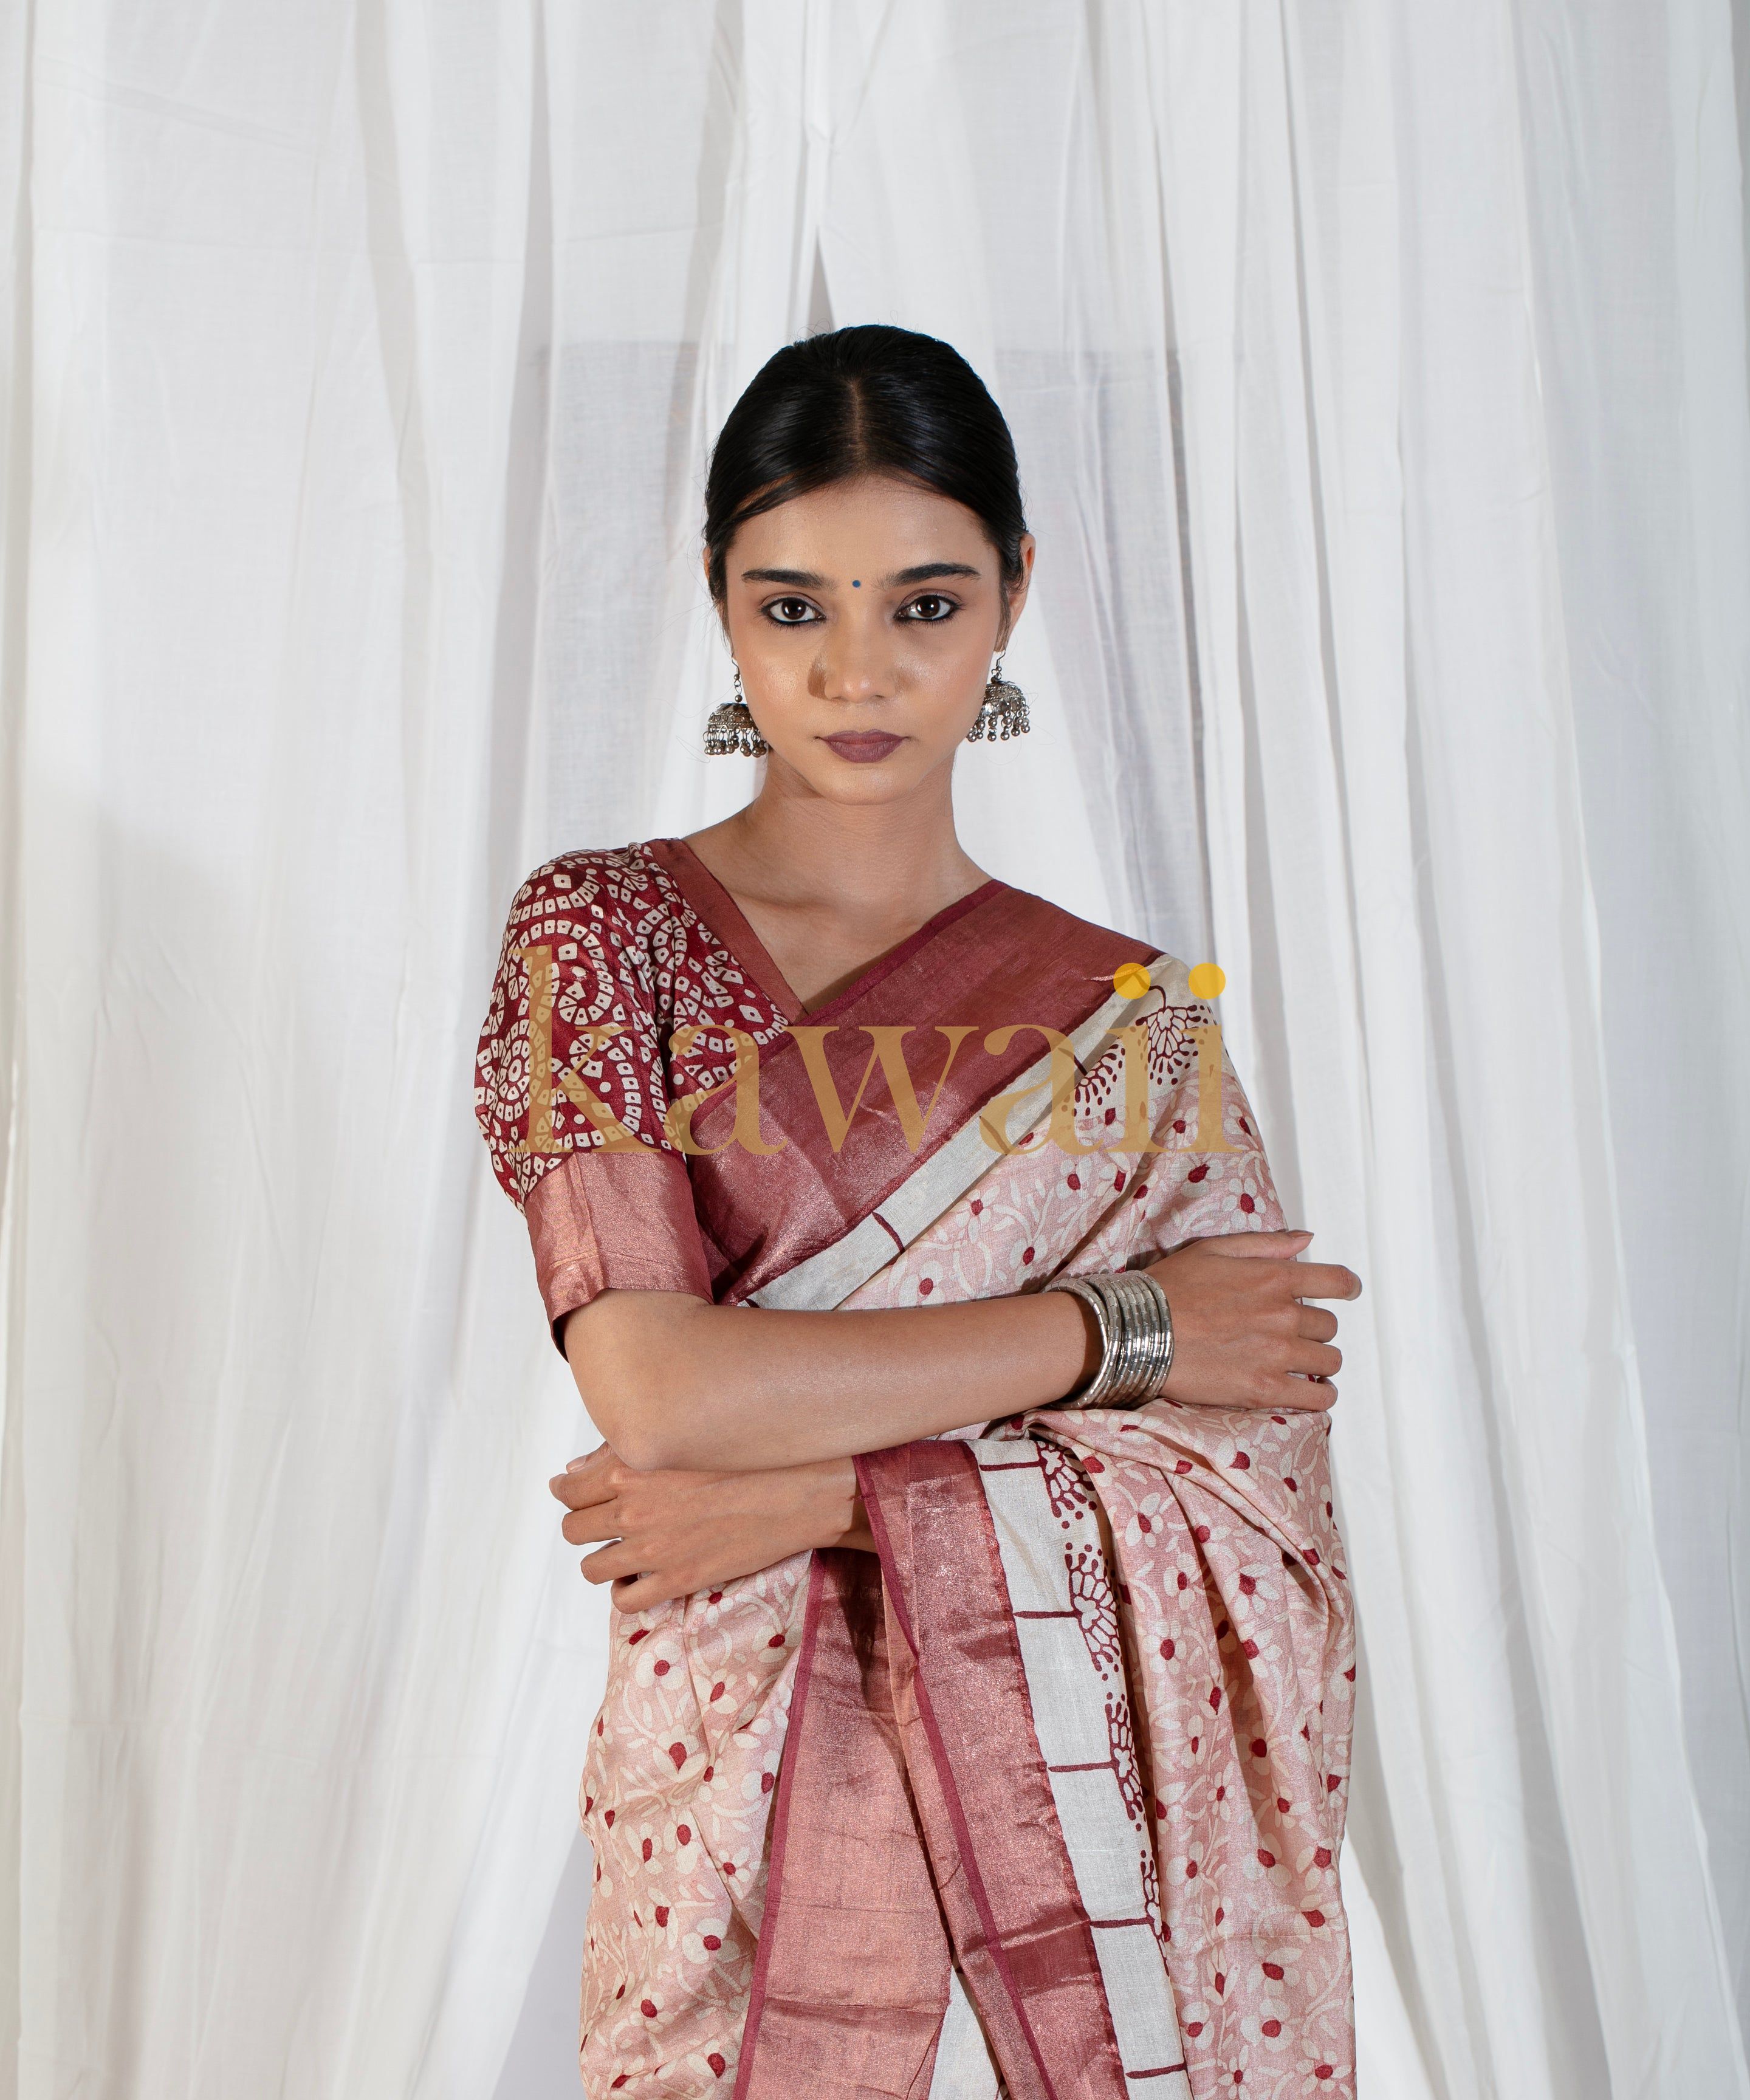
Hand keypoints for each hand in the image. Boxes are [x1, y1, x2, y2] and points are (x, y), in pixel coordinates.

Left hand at [548, 1447, 875, 1611]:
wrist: (795, 1489)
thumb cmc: (743, 1455)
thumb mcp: (678, 1442)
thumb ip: (621, 1455)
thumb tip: (575, 1472)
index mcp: (629, 1468)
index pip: (567, 1490)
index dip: (566, 1492)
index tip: (572, 1493)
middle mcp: (632, 1509)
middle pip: (573, 1529)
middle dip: (583, 1524)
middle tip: (602, 1520)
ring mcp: (652, 1549)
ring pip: (591, 1567)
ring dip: (602, 1558)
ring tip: (622, 1550)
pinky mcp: (676, 1580)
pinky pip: (624, 1600)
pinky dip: (625, 1590)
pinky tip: (640, 1576)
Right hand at [1145, 1229, 1360, 1410]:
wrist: (1138, 1332)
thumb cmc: (1171, 1287)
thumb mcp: (1214, 1249)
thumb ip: (1266, 1245)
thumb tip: (1306, 1239)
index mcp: (1274, 1277)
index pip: (1336, 1282)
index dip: (1347, 1288)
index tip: (1347, 1293)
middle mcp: (1283, 1315)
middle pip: (1329, 1326)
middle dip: (1315, 1329)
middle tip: (1293, 1334)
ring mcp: (1277, 1354)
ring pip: (1329, 1361)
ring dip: (1319, 1362)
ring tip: (1302, 1365)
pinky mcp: (1264, 1389)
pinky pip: (1317, 1398)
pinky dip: (1320, 1396)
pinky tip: (1310, 1393)